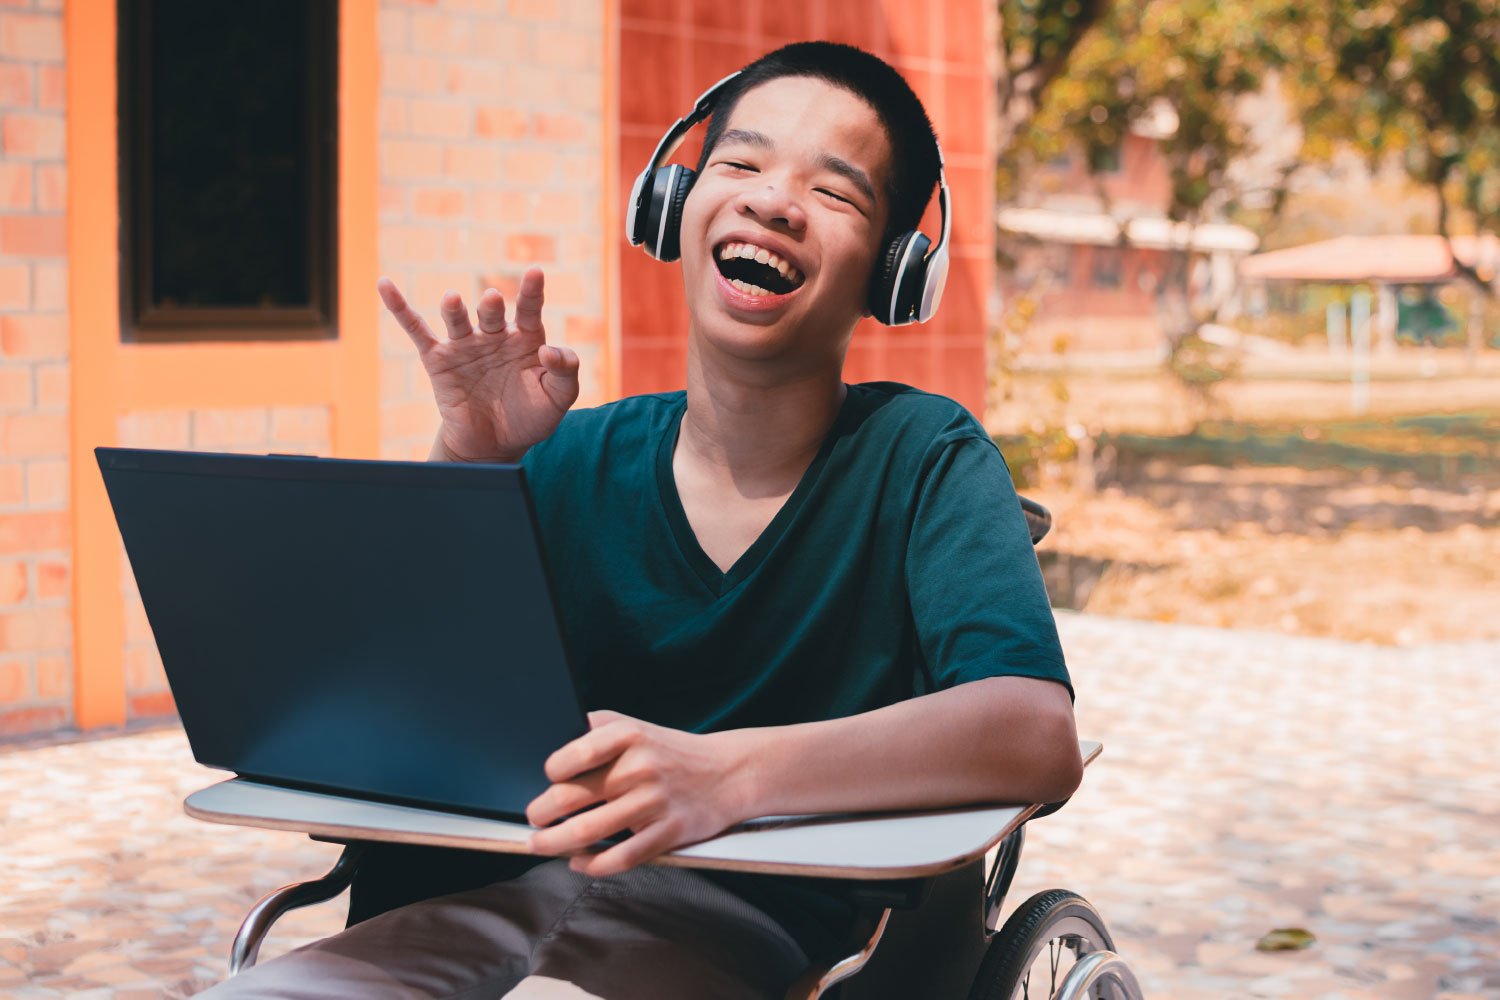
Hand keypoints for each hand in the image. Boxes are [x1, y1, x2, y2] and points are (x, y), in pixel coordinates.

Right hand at [378, 267, 579, 462]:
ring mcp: (465, 346)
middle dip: (491, 307)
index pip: (529, 309)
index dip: (532, 291)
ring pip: (457, 320)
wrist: (496, 446)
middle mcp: (494, 336)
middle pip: (491, 314)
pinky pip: (417, 330)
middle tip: (492, 300)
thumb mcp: (558, 399)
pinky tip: (385, 284)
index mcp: (526, 338)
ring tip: (452, 301)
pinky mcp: (438, 360)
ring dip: (453, 310)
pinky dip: (399, 307)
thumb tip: (549, 349)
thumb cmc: (530, 417)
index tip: (535, 272)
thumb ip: (566, 371)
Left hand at [525, 711, 752, 876]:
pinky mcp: (668, 832)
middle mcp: (640, 767)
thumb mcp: (635, 725)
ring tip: (539, 844)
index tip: (545, 780)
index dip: (550, 772)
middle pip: (571, 797)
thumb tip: (550, 744)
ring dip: (553, 844)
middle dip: (540, 814)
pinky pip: (620, 857)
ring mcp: (654, 802)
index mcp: (629, 735)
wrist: (728, 772)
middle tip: (532, 819)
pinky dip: (592, 865)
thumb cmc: (670, 751)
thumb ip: (596, 728)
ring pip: (589, 831)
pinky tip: (578, 862)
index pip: (573, 755)